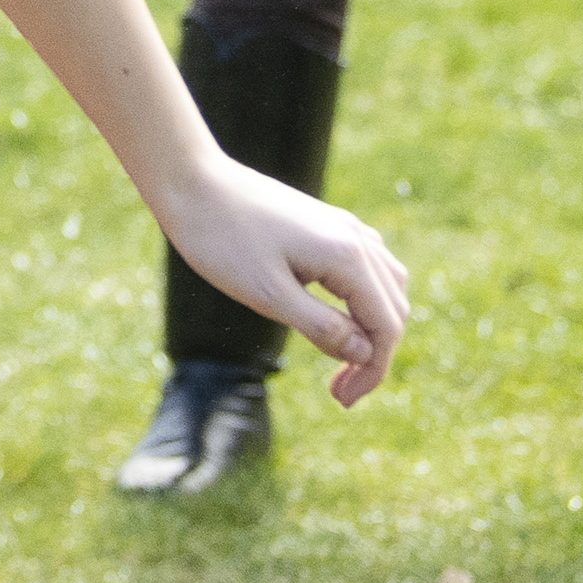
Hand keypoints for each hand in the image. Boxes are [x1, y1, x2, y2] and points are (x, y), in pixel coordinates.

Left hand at [151, 156, 412, 404]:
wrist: (190, 181)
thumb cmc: (221, 240)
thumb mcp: (268, 294)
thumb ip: (322, 326)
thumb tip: (365, 353)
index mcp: (347, 257)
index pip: (386, 327)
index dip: (372, 371)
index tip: (343, 401)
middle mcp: (356, 238)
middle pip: (392, 310)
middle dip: (372, 355)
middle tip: (338, 392)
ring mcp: (343, 226)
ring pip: (385, 288)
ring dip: (370, 328)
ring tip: (339, 361)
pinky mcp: (326, 223)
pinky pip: (366, 267)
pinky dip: (361, 300)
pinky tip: (335, 319)